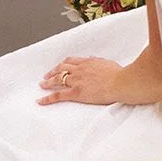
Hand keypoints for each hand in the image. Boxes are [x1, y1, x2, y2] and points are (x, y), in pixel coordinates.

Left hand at [39, 51, 161, 107]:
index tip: (60, 67)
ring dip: (48, 82)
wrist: (121, 82)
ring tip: (42, 85)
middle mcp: (80, 69)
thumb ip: (100, 62)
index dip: (64, 64)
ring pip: (57, 79)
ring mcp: (77, 81)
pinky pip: (58, 95)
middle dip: (53, 72)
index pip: (72, 61)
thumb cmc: (120, 74)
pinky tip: (40, 101)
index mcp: (89, 62)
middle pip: (62, 69)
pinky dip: (47, 98)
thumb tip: (95, 60)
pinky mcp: (76, 93)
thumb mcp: (109, 64)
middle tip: (46, 76)